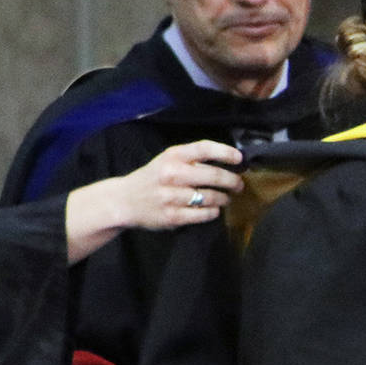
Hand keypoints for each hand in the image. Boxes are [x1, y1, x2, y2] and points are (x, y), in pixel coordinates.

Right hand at [113, 140, 244, 229]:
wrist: (125, 201)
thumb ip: (191, 159)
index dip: (226, 152)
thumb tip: (228, 161)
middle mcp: (172, 174)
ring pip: (211, 197)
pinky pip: (203, 214)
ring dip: (223, 198)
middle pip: (214, 175)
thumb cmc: (152, 178)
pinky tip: (213, 210)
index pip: (205, 148)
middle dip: (232, 181)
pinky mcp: (172, 216)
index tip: (240, 159)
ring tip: (225, 198)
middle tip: (238, 185)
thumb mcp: (167, 160)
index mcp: (172, 156)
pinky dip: (213, 212)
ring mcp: (172, 196)